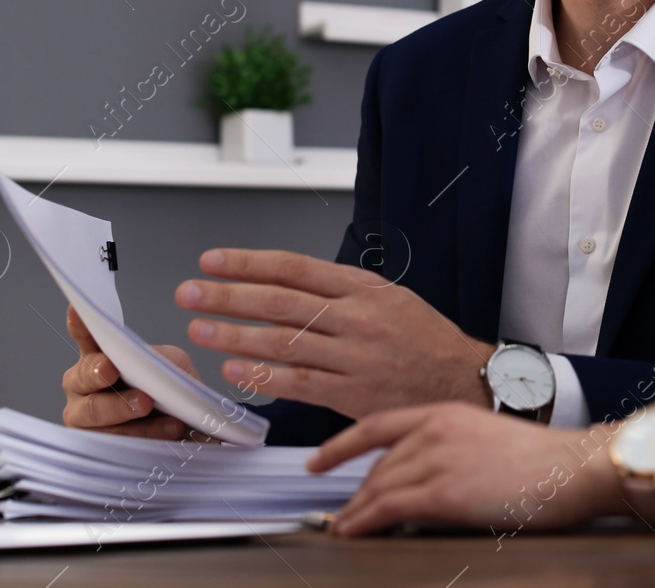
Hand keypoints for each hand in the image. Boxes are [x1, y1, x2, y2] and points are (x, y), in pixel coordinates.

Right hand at [61, 305, 202, 439]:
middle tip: (112, 370)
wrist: (188, 436)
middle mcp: (82, 385)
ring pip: (93, 411)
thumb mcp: (176, 368)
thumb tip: (145, 358)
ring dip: (123, 408)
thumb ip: (160, 358)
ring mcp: (82, 417)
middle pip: (81, 376)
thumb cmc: (172, 395)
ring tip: (151, 405)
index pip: (85, 337)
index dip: (79, 324)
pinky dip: (140, 435)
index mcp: (100, 358)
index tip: (78, 310)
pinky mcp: (92, 446)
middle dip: (96, 372)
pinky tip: (166, 430)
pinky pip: (109, 441)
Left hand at [177, 248, 494, 420]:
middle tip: (190, 293)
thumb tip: (285, 288)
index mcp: (363, 288)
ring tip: (200, 332)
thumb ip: (340, 293)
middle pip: (279, 301)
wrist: (463, 380)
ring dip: (235, 336)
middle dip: (228, 296)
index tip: (213, 261)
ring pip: (283, 341)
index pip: (294, 268)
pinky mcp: (353, 393)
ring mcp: (354, 355)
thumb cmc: (424, 340)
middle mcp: (356, 317)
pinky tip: (236, 371)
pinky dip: (265, 376)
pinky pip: (300, 383)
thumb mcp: (389, 298)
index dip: (248, 263)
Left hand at [308, 402, 624, 536]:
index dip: (341, 445)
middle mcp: (436, 429)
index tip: (318, 461)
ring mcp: (439, 459)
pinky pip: (389, 508)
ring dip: (356, 512)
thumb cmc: (544, 461)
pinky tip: (354, 532)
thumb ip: (451, 449)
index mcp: (446, 412)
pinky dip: (365, 522)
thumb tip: (424, 476)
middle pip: (377, 464)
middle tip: (340, 515)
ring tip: (343, 530)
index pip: (378, 424)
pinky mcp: (444, 492)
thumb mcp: (487, 438)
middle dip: (354, 493)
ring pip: (378, 487)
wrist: (573, 468)